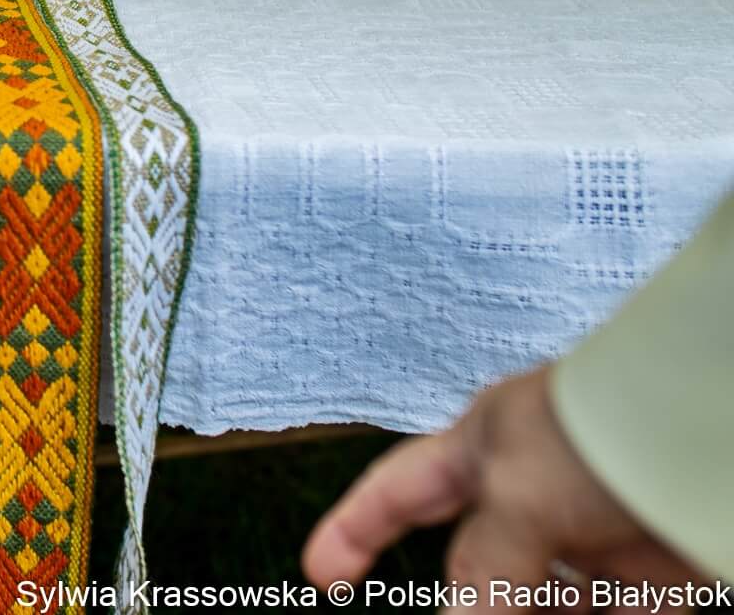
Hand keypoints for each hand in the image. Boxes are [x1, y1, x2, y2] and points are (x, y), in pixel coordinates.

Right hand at [302, 367, 699, 611]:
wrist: (715, 423)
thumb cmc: (610, 424)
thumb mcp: (517, 495)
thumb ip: (483, 569)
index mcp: (483, 447)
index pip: (399, 493)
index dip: (355, 530)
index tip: (324, 578)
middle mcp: (533, 488)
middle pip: (478, 561)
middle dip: (462, 604)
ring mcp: (594, 530)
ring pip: (543, 597)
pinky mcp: (654, 569)